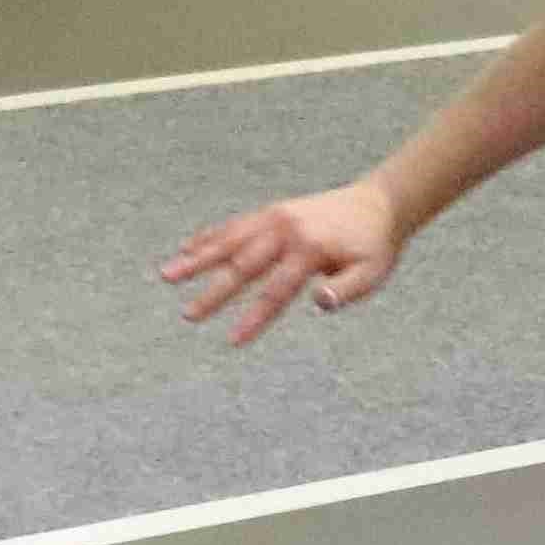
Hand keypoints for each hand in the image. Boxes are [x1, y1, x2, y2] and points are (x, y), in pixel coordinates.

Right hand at [160, 178, 405, 344]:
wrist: (378, 203)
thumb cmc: (374, 245)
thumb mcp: (372, 272)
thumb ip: (347, 290)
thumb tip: (320, 303)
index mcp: (310, 250)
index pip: (276, 291)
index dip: (254, 318)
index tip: (232, 341)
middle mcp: (286, 230)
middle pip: (243, 265)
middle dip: (214, 292)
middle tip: (188, 316)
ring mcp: (275, 218)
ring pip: (228, 240)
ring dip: (197, 258)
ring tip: (166, 274)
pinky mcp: (271, 212)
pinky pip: (234, 225)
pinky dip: (210, 237)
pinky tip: (187, 249)